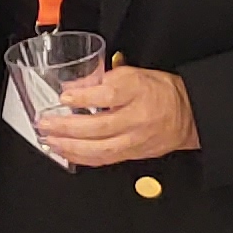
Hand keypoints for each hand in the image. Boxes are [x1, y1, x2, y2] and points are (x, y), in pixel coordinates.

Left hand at [38, 62, 197, 164]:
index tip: (65, 96)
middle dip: (68, 127)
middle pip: (100, 126)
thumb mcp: (134, 73)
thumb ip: (103, 78)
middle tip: (45, 123)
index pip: (110, 95)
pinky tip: (66, 153)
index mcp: (138, 91)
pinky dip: (82, 158)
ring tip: (50, 140)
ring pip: (100, 148)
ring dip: (70, 146)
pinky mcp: (133, 153)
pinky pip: (105, 159)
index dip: (85, 97)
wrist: (188, 114)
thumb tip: (74, 87)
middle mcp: (137, 117)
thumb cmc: (160, 92)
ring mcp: (135, 139)